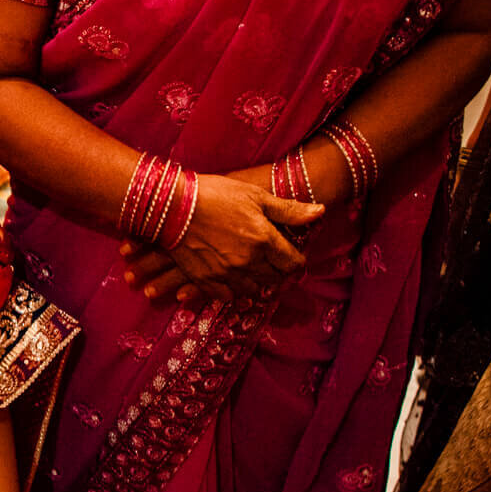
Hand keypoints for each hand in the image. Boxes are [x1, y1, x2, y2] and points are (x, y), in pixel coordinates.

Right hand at [125, 172, 320, 303]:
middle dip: (279, 273)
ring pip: (253, 290)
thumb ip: (288, 210)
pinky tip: (233, 281)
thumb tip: (320, 213)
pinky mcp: (205, 281)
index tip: (292, 257)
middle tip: (275, 264)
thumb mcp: (255, 195)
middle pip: (275, 280)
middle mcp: (249, 262)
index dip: (297, 262)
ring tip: (255, 272)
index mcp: (265, 240)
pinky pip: (227, 297)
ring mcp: (226, 274)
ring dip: (258, 283)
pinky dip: (234, 292)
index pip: (293, 264)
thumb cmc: (215, 194)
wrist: (171, 206)